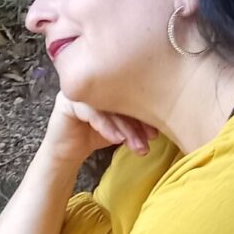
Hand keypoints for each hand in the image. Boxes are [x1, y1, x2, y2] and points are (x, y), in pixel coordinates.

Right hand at [38, 92, 155, 166]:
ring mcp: (80, 90)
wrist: (67, 152)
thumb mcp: (121, 126)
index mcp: (109, 82)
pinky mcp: (67, 102)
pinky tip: (117, 139)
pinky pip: (91, 112)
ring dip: (124, 127)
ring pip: (107, 105)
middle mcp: (94, 81)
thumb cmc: (95, 135)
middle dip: (137, 122)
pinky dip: (107, 126)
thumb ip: (135, 119)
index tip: (155, 134)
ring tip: (136, 145)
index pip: (132, 93)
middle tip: (149, 140)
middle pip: (121, 97)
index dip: (145, 113)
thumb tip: (165, 120)